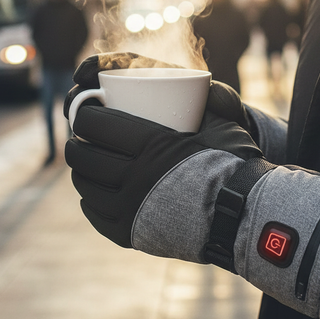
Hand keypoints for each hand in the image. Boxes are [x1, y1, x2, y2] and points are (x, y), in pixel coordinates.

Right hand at [64, 52, 252, 132]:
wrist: (222, 145)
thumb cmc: (219, 117)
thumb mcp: (222, 104)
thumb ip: (221, 97)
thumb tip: (211, 94)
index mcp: (151, 77)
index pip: (117, 65)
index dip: (94, 65)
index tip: (83, 74)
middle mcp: (134, 97)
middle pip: (96, 92)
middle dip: (78, 96)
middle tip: (74, 106)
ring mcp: (127, 122)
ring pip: (93, 119)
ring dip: (77, 120)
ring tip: (74, 128)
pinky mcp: (126, 148)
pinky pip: (101, 146)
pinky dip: (89, 148)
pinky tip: (83, 158)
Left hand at [65, 103, 261, 261]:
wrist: (243, 213)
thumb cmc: (229, 159)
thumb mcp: (212, 121)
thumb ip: (188, 101)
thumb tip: (165, 84)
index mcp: (151, 144)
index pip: (96, 125)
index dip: (85, 115)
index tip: (87, 112)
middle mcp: (135, 177)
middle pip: (84, 154)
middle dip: (76, 140)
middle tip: (81, 135)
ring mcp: (130, 210)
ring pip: (84, 183)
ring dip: (80, 167)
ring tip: (86, 159)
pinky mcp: (128, 234)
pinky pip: (93, 212)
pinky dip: (89, 196)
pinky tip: (94, 188)